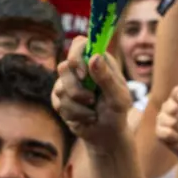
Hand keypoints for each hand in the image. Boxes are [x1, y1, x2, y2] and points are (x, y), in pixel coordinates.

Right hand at [52, 36, 134, 152]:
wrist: (107, 134)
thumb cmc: (117, 112)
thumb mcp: (119, 98)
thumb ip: (107, 78)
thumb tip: (94, 57)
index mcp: (98, 61)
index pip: (80, 44)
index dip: (77, 56)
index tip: (83, 74)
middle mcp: (81, 68)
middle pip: (65, 66)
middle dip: (77, 88)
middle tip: (92, 99)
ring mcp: (67, 82)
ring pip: (60, 88)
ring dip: (79, 105)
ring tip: (93, 111)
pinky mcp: (59, 98)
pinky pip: (59, 103)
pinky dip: (75, 114)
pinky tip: (85, 117)